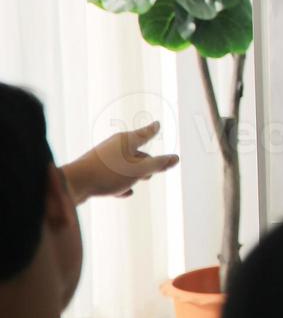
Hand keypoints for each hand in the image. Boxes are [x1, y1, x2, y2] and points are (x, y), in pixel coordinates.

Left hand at [61, 122, 180, 204]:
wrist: (73, 184)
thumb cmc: (109, 173)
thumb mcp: (139, 170)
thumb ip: (158, 164)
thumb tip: (175, 158)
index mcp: (126, 141)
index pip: (145, 133)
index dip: (153, 130)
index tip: (157, 124)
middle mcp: (114, 147)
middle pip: (136, 152)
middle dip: (147, 161)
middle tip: (156, 168)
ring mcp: (103, 160)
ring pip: (124, 165)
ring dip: (135, 173)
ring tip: (144, 181)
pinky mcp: (94, 173)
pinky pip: (112, 176)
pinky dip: (121, 183)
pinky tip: (125, 193)